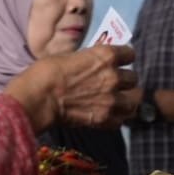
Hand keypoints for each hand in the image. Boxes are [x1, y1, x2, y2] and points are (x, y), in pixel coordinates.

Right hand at [4, 45, 137, 132]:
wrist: (39, 98)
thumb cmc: (47, 72)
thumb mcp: (71, 55)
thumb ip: (89, 59)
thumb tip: (93, 63)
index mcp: (106, 56)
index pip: (130, 54)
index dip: (125, 57)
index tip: (120, 60)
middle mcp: (113, 77)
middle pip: (133, 78)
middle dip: (126, 80)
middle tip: (117, 82)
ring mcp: (111, 100)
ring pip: (134, 100)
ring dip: (128, 99)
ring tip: (121, 100)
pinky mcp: (104, 119)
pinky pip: (122, 120)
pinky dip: (118, 117)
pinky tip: (111, 114)